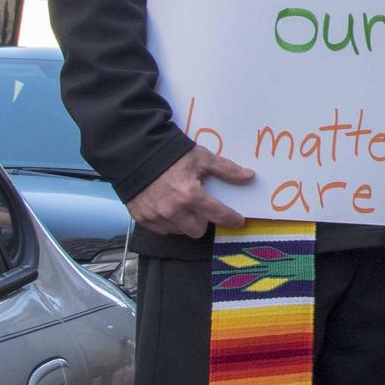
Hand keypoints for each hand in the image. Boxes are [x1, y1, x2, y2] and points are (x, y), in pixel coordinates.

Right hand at [125, 145, 254, 238]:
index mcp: (190, 195)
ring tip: (183, 206)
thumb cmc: (171, 154)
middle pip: (197, 231)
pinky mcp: (142, 219)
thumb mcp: (202, 158)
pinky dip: (167, 222)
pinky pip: (162, 229)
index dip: (231, 219)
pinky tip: (167, 207)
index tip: (238, 220)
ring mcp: (156, 217)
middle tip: (202, 208)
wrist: (135, 153)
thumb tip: (249, 177)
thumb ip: (226, 169)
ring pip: (179, 231)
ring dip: (185, 222)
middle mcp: (173, 211)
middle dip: (203, 221)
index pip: (218, 215)